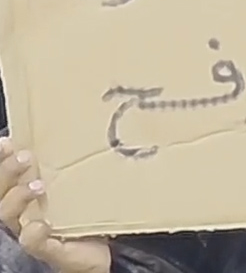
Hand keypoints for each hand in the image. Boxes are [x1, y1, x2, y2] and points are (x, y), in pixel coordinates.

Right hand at [0, 142, 108, 272]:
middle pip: (2, 191)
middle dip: (8, 172)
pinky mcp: (46, 248)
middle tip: (27, 157)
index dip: (3, 159)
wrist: (97, 250)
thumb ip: (68, 168)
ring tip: (38, 186)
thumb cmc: (81, 214)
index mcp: (26, 193)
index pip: (6, 176)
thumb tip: (79, 132)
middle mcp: (22, 212)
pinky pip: (32, 242)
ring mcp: (29, 230)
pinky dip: (34, 234)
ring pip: (8, 214)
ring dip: (18, 198)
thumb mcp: (75, 187)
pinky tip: (40, 225)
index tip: (6, 142)